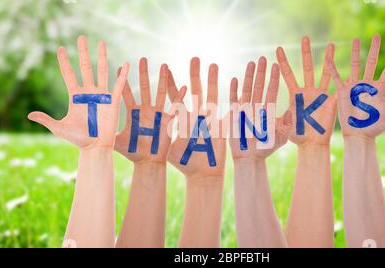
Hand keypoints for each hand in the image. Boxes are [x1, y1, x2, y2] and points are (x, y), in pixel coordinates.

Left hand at [28, 35, 128, 147]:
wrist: (95, 147)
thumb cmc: (78, 139)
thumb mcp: (60, 128)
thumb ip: (46, 120)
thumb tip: (30, 115)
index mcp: (75, 96)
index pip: (69, 74)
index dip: (64, 62)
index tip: (61, 48)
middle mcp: (89, 92)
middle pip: (85, 67)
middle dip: (83, 52)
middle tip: (81, 37)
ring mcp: (101, 95)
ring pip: (102, 71)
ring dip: (102, 57)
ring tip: (101, 42)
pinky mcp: (113, 101)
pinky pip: (119, 86)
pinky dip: (122, 75)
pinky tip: (126, 64)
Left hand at [114, 58, 185, 162]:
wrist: (148, 163)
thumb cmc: (132, 153)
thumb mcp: (116, 141)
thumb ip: (105, 132)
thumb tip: (85, 128)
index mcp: (132, 113)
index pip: (125, 93)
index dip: (122, 80)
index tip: (118, 67)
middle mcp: (145, 110)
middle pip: (144, 87)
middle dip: (143, 73)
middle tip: (142, 58)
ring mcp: (157, 114)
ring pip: (160, 93)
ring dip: (162, 79)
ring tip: (164, 65)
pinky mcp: (167, 121)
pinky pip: (175, 107)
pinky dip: (180, 97)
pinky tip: (185, 87)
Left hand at [167, 58, 225, 178]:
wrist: (203, 175)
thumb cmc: (185, 165)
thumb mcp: (169, 148)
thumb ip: (163, 136)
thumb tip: (149, 129)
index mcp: (181, 119)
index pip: (175, 97)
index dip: (171, 83)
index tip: (167, 67)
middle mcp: (195, 116)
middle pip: (194, 90)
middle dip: (194, 73)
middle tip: (195, 57)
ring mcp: (209, 120)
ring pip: (210, 96)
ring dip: (212, 80)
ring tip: (213, 64)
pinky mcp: (219, 127)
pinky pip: (225, 110)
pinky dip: (230, 96)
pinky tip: (235, 82)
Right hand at [229, 57, 288, 159]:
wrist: (250, 158)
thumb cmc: (266, 148)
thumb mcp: (281, 134)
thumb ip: (288, 122)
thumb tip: (295, 109)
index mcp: (268, 110)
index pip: (271, 90)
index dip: (274, 78)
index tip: (276, 65)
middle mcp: (256, 107)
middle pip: (259, 86)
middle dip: (262, 72)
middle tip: (264, 58)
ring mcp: (245, 110)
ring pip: (247, 89)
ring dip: (249, 76)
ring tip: (252, 63)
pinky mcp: (234, 115)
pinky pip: (233, 100)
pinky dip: (234, 90)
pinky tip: (234, 79)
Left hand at [276, 37, 336, 145]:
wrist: (312, 145)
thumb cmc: (297, 137)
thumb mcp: (283, 125)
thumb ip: (278, 117)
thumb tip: (269, 111)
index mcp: (294, 95)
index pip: (286, 74)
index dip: (283, 62)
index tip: (278, 48)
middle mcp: (307, 92)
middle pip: (306, 67)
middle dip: (306, 52)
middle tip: (305, 37)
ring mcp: (319, 95)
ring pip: (324, 73)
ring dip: (328, 58)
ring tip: (331, 44)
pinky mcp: (330, 101)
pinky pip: (336, 87)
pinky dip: (339, 76)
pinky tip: (346, 64)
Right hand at [329, 35, 384, 138]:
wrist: (358, 134)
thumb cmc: (375, 128)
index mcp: (380, 89)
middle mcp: (367, 85)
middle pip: (371, 62)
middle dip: (374, 49)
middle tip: (376, 35)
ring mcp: (354, 87)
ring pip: (354, 65)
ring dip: (354, 52)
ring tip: (356, 39)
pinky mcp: (342, 92)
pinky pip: (337, 78)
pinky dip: (333, 68)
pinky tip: (329, 58)